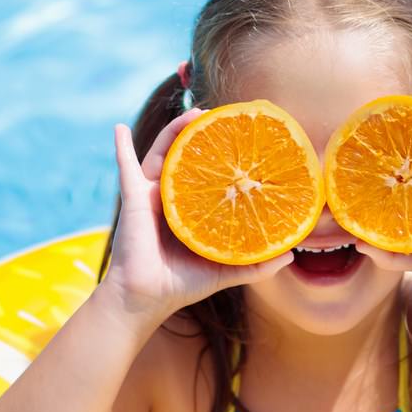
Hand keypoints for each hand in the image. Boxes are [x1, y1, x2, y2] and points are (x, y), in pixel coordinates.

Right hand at [102, 111, 293, 325]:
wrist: (146, 298)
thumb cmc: (181, 284)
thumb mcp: (226, 270)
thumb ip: (257, 264)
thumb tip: (291, 256)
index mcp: (190, 209)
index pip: (207, 174)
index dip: (221, 154)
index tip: (240, 136)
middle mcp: (170, 197)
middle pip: (187, 156)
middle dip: (201, 133)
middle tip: (220, 116)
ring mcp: (150, 195)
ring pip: (163, 153)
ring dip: (175, 130)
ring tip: (193, 113)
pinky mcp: (133, 199)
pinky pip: (125, 167)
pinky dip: (121, 148)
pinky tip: (120, 128)